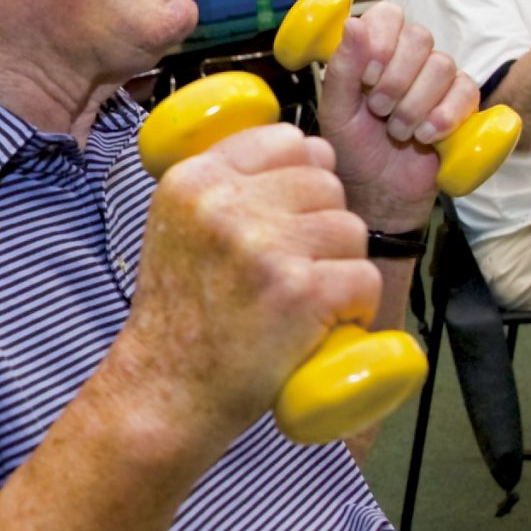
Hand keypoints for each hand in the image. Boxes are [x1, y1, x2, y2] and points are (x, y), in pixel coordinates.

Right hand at [124, 123, 377, 439]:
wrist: (167, 390)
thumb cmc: (179, 317)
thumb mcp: (174, 226)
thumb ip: (222, 185)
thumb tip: (300, 152)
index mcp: (195, 180)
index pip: (289, 139)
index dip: (305, 176)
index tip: (293, 215)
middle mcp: (226, 204)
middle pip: (326, 180)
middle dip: (325, 224)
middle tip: (298, 268)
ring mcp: (265, 246)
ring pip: (351, 226)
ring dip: (342, 264)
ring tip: (307, 298)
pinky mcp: (299, 291)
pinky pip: (363, 276)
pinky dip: (355, 305)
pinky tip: (324, 324)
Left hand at [314, 2, 473, 230]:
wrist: (379, 192)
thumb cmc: (354, 150)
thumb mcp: (337, 111)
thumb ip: (343, 68)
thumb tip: (354, 23)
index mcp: (374, 51)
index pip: (389, 15)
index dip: (381, 41)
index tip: (367, 75)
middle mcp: (408, 59)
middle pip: (419, 37)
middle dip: (396, 79)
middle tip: (379, 110)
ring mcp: (437, 80)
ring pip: (442, 65)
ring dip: (415, 104)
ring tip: (398, 130)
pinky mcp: (461, 105)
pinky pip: (466, 92)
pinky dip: (444, 117)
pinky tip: (426, 136)